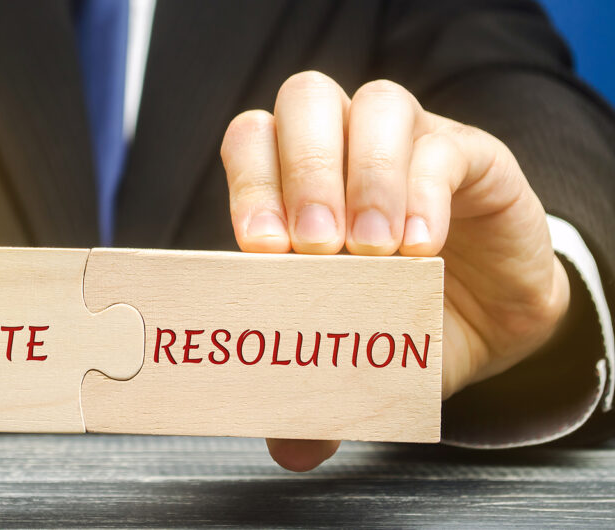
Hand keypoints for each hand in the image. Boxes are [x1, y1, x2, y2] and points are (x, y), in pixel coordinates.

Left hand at [220, 71, 569, 471]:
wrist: (493, 314)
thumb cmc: (405, 316)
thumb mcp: (358, 356)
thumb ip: (319, 393)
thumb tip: (289, 448)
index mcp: (299, 179)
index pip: (253, 141)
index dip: (249, 184)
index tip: (260, 249)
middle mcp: (347, 145)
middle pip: (305, 100)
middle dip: (302, 172)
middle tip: (313, 249)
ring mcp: (409, 141)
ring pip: (376, 105)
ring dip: (366, 180)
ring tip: (374, 254)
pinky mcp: (470, 154)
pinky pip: (441, 148)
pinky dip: (424, 195)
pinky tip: (421, 250)